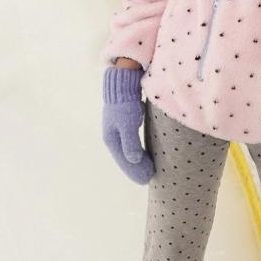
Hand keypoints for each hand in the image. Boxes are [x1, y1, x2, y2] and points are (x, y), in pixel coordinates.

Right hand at [102, 66, 154, 183]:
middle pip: (125, 157)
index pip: (124, 160)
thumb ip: (130, 142)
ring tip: (149, 170)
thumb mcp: (127, 123)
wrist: (124, 81)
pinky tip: (146, 153)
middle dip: (136, 169)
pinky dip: (139, 150)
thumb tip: (134, 160)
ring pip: (129, 150)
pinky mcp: (126, 121)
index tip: (146, 179)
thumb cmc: (125, 102)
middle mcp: (113, 135)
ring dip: (138, 161)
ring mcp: (119, 128)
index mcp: (111, 138)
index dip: (135, 171)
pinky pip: (132, 142)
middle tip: (149, 178)